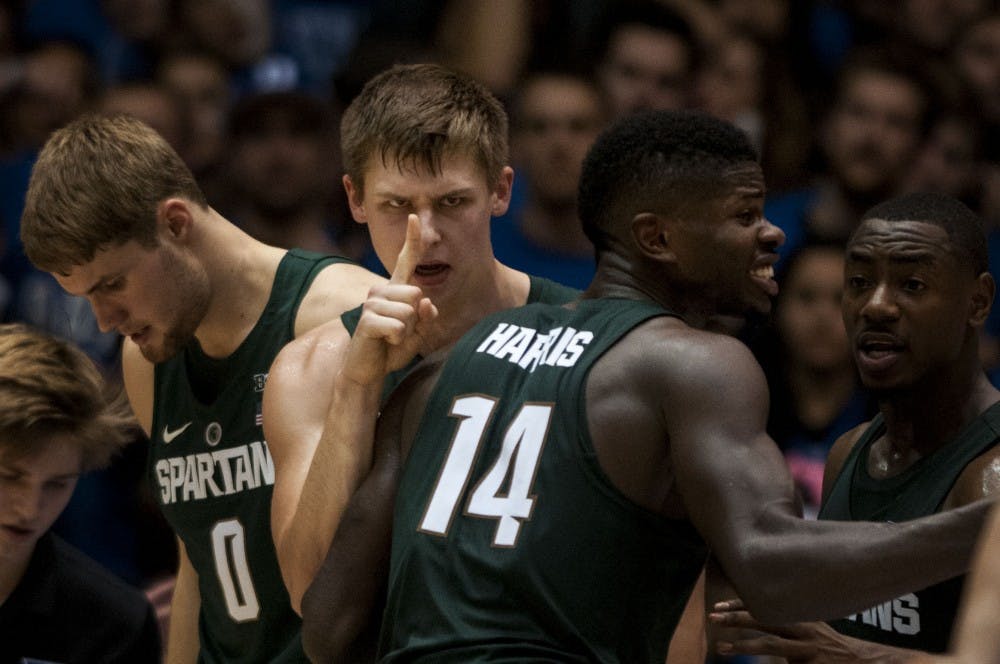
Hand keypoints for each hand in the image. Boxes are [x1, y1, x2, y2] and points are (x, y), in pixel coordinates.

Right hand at [342, 214, 438, 385]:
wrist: (369, 371)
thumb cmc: (393, 349)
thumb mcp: (418, 334)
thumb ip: (427, 317)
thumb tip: (426, 302)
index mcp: (395, 290)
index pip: (406, 261)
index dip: (412, 239)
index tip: (415, 216)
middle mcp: (381, 291)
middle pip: (416, 294)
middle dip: (416, 320)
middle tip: (400, 332)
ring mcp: (371, 304)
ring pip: (409, 313)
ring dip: (406, 332)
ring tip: (391, 338)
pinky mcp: (366, 320)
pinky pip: (398, 327)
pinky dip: (398, 340)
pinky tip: (385, 343)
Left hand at [710, 600, 916, 662]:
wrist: (865, 662)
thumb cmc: (831, 648)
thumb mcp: (809, 631)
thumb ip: (786, 630)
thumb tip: (757, 627)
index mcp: (801, 618)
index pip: (767, 607)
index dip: (742, 605)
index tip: (719, 606)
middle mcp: (803, 631)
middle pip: (765, 621)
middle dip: (737, 619)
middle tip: (712, 618)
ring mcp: (808, 650)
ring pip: (770, 646)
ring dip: (743, 646)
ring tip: (720, 648)